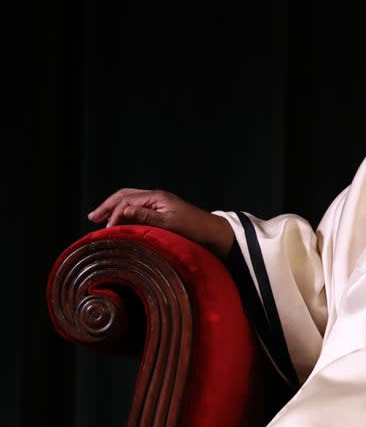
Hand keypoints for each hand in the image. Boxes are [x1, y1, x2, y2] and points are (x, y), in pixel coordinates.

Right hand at [87, 188, 234, 257]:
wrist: (212, 231)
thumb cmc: (194, 228)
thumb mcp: (169, 223)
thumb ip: (146, 216)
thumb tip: (123, 210)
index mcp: (157, 196)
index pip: (127, 200)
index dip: (113, 213)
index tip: (106, 229)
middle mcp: (155, 196)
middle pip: (125, 195)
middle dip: (107, 205)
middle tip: (93, 217)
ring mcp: (157, 202)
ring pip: (129, 200)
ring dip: (114, 208)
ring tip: (100, 219)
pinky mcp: (160, 210)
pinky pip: (137, 207)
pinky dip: (124, 213)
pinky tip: (117, 222)